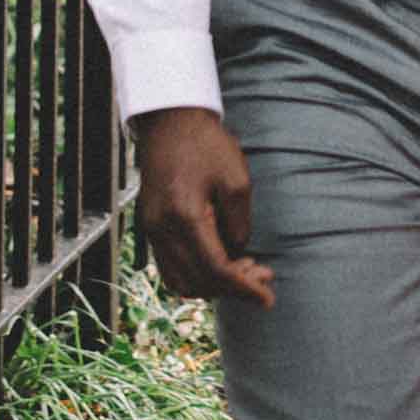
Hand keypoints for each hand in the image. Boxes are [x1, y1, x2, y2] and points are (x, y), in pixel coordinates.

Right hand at [133, 106, 274, 306]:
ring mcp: (152, 230)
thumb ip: (239, 223)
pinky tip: (219, 266)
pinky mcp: (151, 227)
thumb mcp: (236, 179)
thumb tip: (239, 252)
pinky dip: (195, 277)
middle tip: (263, 278)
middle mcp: (162, 229)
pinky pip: (169, 268)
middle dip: (233, 289)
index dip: (244, 289)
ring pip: (181, 281)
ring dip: (213, 286)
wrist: (170, 122)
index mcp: (185, 216)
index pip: (216, 270)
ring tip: (243, 273)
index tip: (267, 297)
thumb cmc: (206, 144)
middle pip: (199, 281)